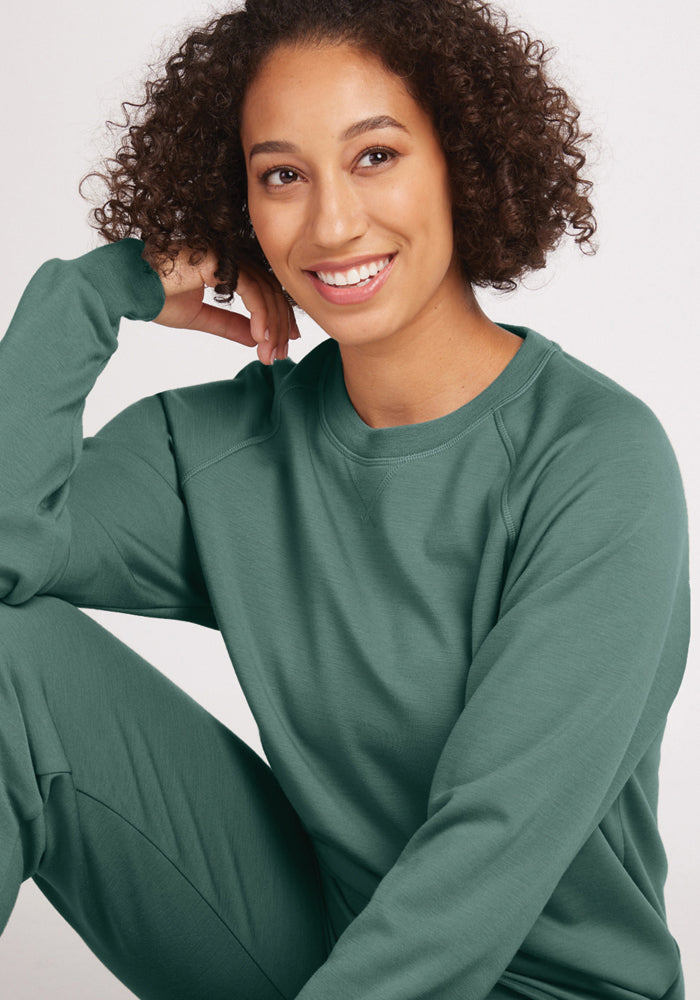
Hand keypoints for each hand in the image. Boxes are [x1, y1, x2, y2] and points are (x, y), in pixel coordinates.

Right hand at [152, 247, 299, 364]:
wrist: (127, 287)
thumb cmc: (155, 295)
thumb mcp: (200, 316)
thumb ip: (229, 325)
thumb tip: (255, 338)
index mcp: (225, 265)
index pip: (263, 289)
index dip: (277, 317)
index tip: (282, 344)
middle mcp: (229, 256)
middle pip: (270, 289)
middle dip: (280, 324)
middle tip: (282, 353)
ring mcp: (226, 255)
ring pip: (265, 290)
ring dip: (272, 325)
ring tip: (270, 352)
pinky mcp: (219, 259)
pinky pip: (251, 288)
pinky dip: (260, 314)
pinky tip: (261, 337)